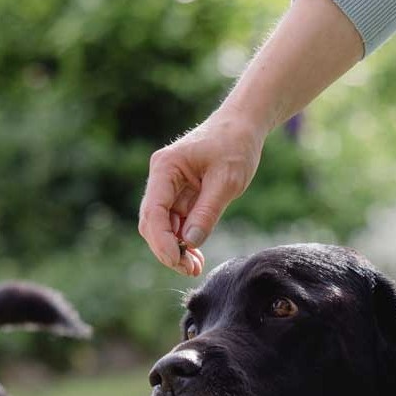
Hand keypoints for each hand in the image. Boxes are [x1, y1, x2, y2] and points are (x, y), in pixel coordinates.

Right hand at [138, 110, 265, 276]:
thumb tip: (189, 242)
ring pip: (162, 228)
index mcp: (165, 168)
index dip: (162, 241)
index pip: (154, 211)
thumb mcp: (226, 181)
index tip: (177, 260)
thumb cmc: (235, 145)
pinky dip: (183, 242)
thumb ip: (207, 212)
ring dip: (175, 250)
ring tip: (196, 267)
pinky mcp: (180, 196)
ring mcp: (169, 188)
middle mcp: (161, 178)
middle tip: (191, 270)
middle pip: (152, 224)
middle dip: (167, 250)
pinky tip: (196, 257)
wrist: (243, 126)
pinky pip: (175, 225)